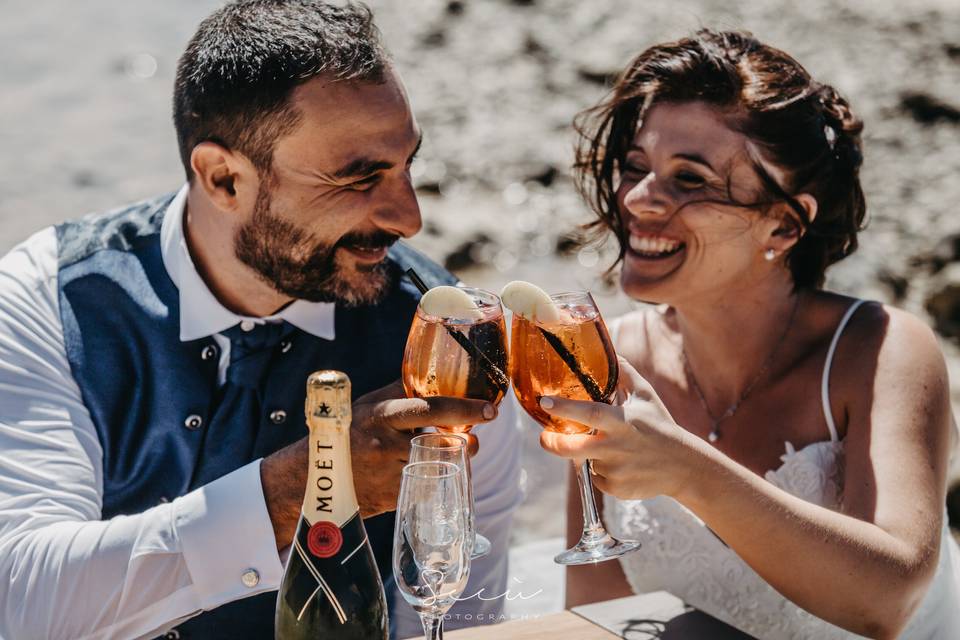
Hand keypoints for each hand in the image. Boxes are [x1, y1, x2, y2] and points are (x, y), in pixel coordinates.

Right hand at [261, 380, 494, 547]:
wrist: (310, 476)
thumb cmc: (344, 431)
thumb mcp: (369, 405)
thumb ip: (400, 391)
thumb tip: (437, 372)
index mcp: (382, 416)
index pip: (431, 408)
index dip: (465, 408)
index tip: (490, 410)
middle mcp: (386, 445)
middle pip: (443, 443)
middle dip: (467, 443)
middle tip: (472, 439)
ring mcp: (389, 475)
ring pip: (439, 468)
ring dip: (452, 462)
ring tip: (449, 455)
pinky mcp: (391, 499)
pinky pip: (425, 488)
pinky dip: (433, 480)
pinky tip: (426, 474)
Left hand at [538, 357, 701, 500]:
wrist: (683, 466)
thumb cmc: (660, 425)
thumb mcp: (646, 395)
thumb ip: (624, 373)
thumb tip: (609, 351)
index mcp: (622, 422)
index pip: (589, 413)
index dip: (565, 408)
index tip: (544, 402)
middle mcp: (616, 448)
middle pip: (572, 448)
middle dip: (552, 443)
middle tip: (545, 437)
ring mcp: (615, 470)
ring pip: (585, 461)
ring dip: (589, 454)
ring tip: (615, 449)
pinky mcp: (615, 489)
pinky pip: (595, 477)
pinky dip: (600, 470)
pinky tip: (622, 464)